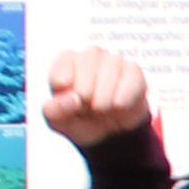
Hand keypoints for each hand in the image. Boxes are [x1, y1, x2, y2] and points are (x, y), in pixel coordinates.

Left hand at [36, 48, 152, 145]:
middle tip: (89, 107)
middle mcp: (89, 56)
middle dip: (87, 96)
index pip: (61, 71)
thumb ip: (55, 111)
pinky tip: (119, 106)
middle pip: (86, 67)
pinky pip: (130, 79)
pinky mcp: (133, 70)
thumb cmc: (81, 120)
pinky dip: (123, 98)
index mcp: (65, 64)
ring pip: (109, 71)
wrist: (111, 133)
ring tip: (103, 108)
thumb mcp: (60, 123)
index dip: (67, 91)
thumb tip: (71, 99)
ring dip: (105, 100)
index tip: (72, 102)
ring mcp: (112, 60)